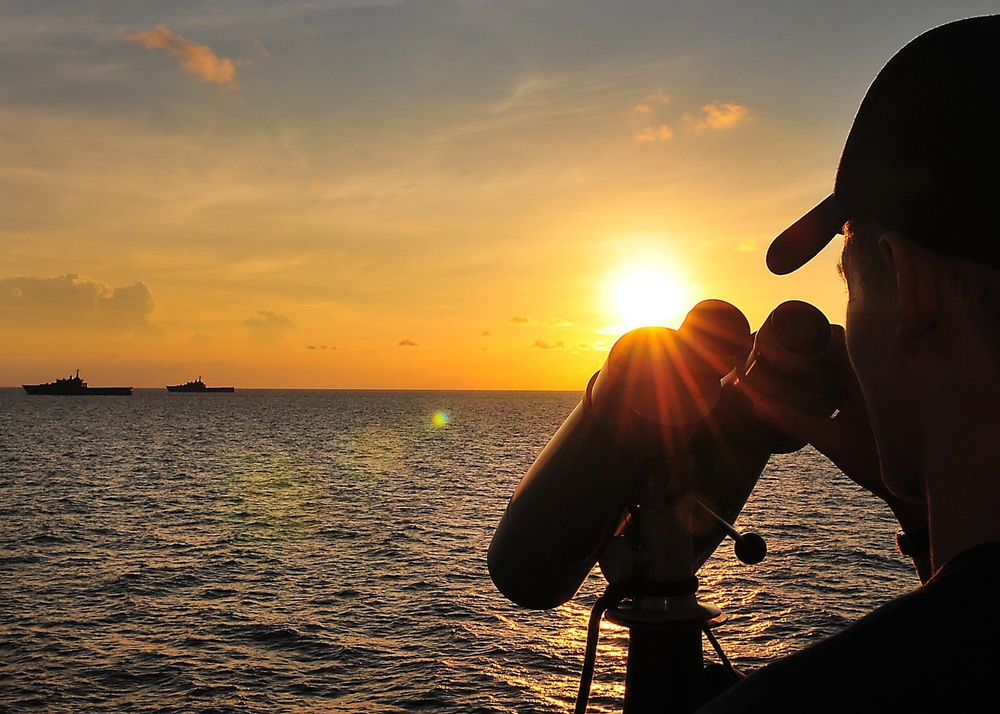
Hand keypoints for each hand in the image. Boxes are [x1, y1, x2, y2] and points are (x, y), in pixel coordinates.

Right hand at [748, 325, 926, 527]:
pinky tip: (816, 382)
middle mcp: (876, 371)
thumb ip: (792, 421)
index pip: (829, 337)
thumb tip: (756, 404)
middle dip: (807, 342)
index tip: (776, 341)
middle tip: (778, 351)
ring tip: (791, 364)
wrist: (913, 484)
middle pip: (836, 340)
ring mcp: (878, 382)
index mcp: (867, 374)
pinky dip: (831, 369)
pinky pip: (851, 370)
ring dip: (820, 355)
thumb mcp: (829, 441)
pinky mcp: (878, 395)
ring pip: (844, 355)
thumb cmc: (875, 461)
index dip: (800, 335)